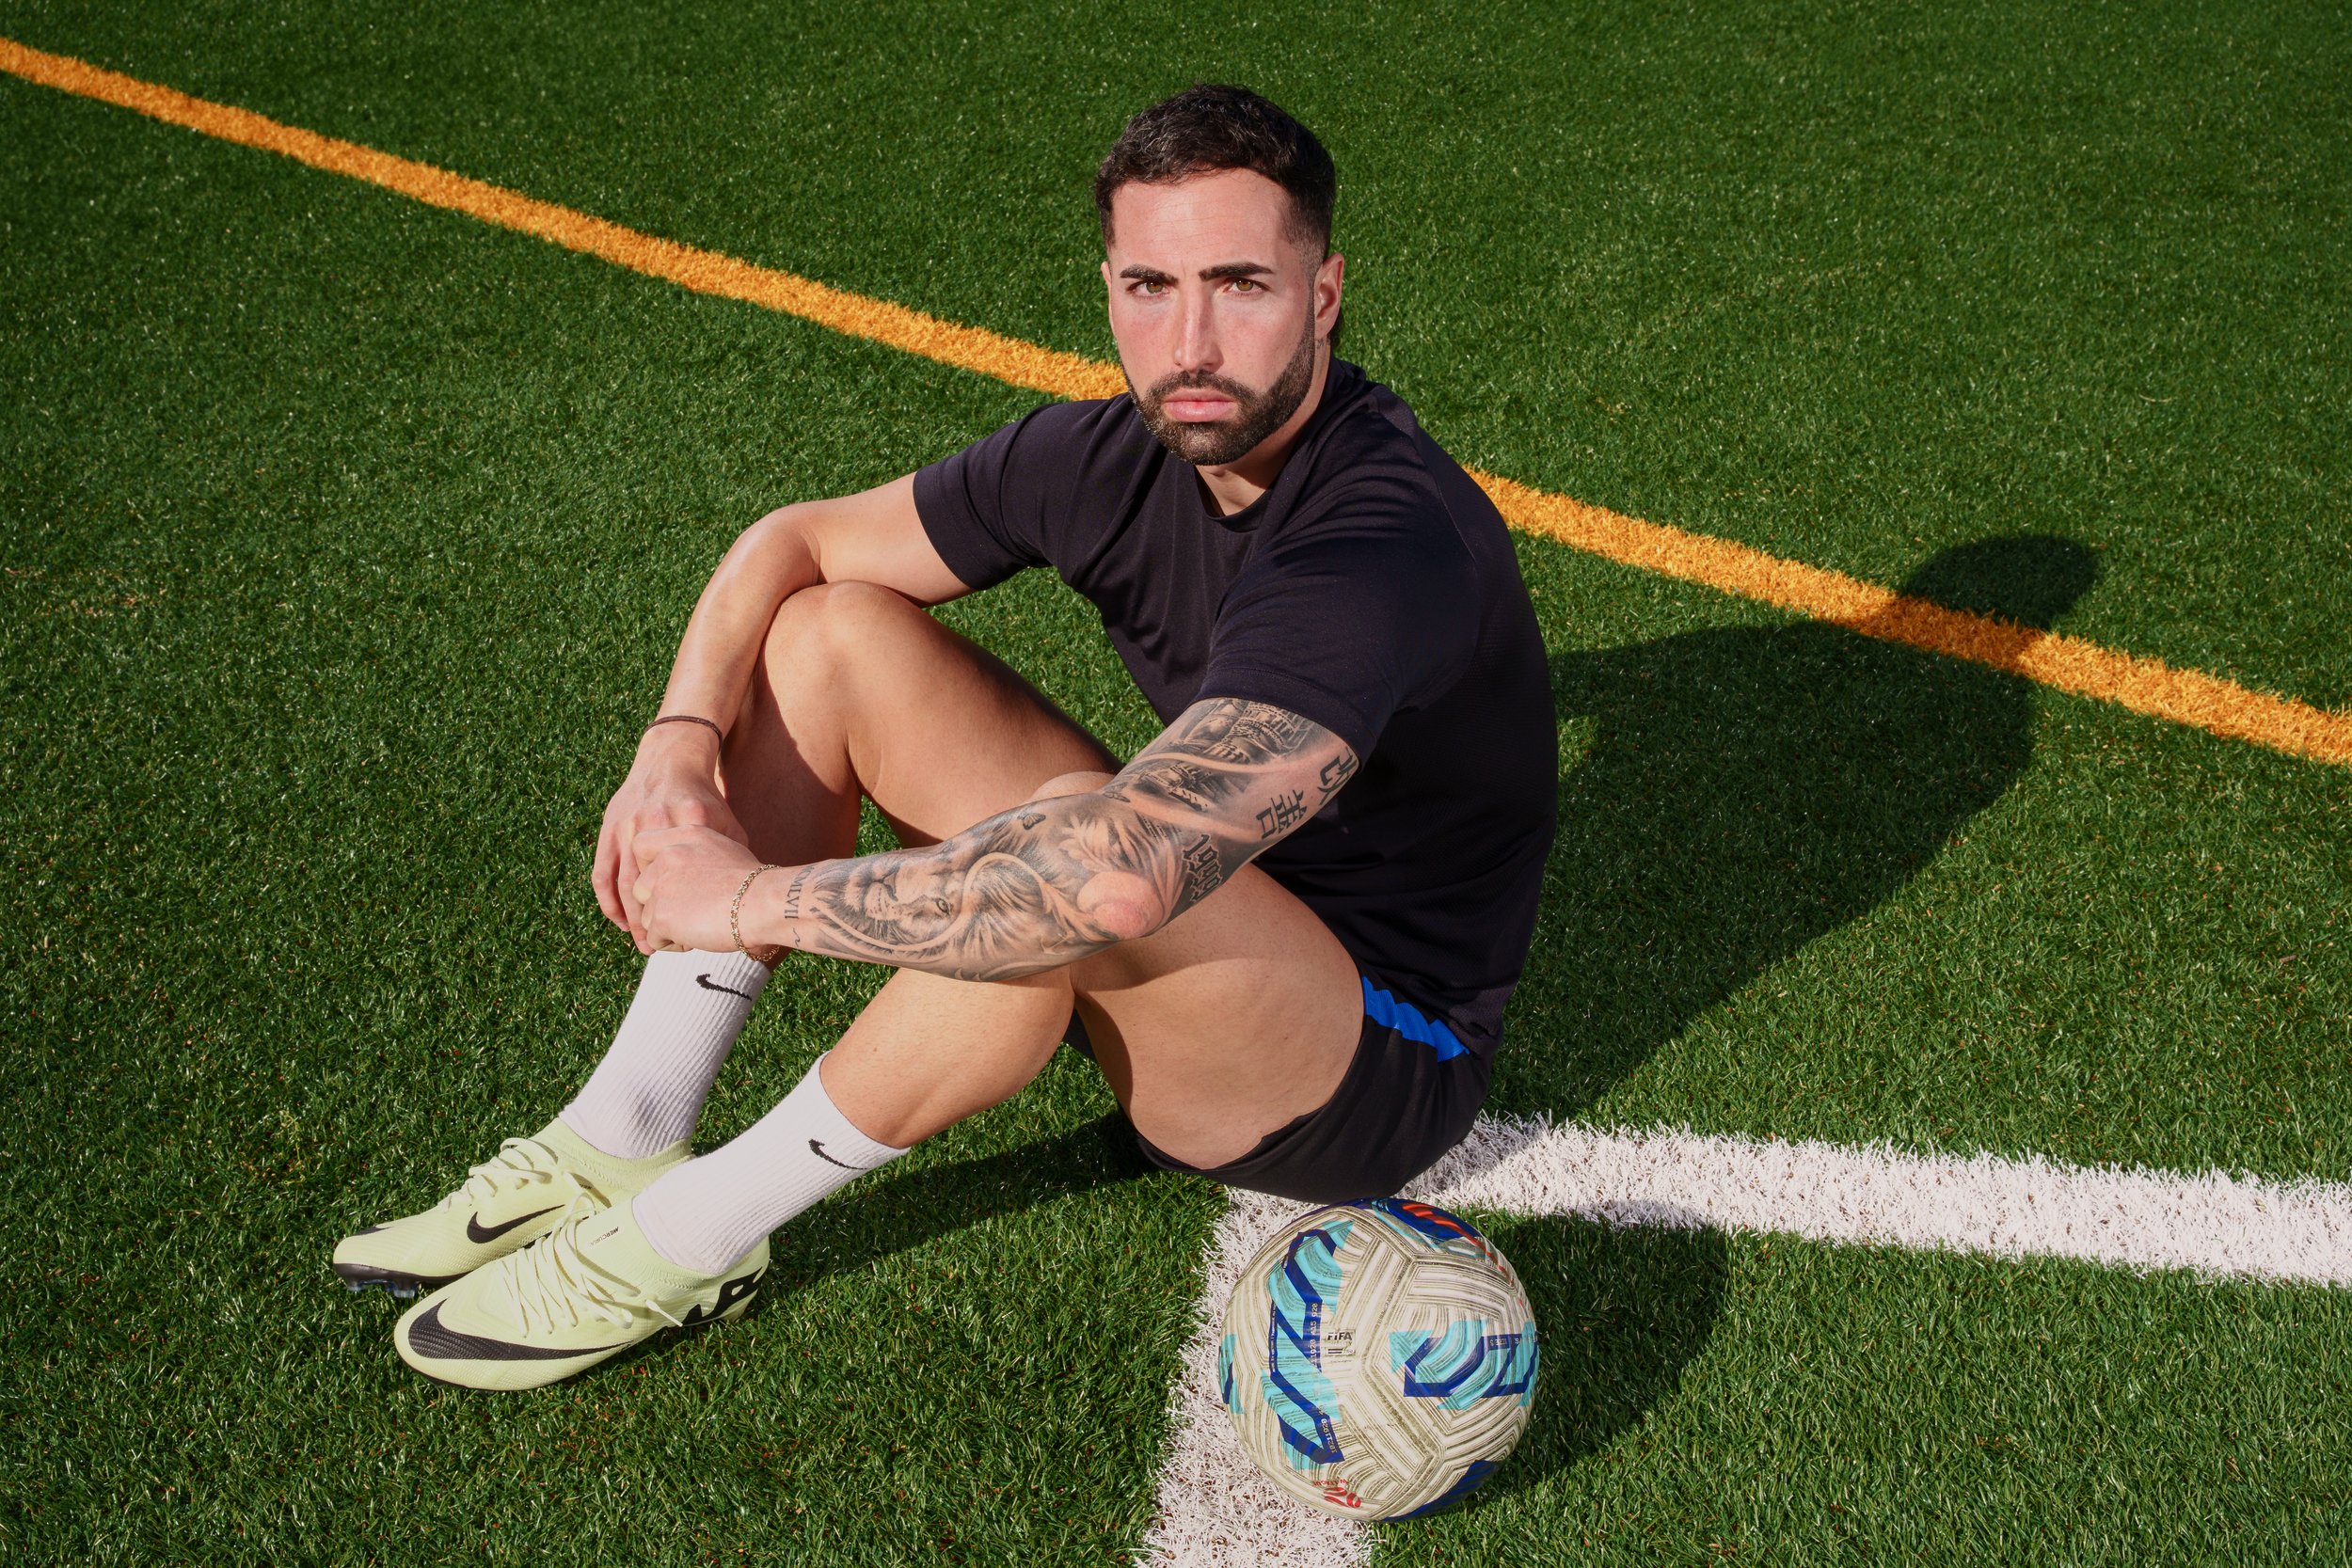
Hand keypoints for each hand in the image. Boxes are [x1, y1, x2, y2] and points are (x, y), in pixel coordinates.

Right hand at [594, 724, 751, 948]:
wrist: (669, 763)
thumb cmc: (703, 800)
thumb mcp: (725, 822)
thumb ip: (732, 852)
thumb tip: (750, 891)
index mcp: (689, 821)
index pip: (686, 877)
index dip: (686, 911)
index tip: (691, 936)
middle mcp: (654, 823)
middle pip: (648, 886)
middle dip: (651, 924)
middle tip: (658, 949)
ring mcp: (627, 827)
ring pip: (623, 884)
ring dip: (630, 919)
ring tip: (643, 943)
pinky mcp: (609, 830)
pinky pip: (602, 873)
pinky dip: (608, 902)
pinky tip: (620, 922)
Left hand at [629, 825, 771, 956]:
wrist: (765, 902)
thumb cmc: (755, 883)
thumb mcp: (724, 849)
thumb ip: (695, 854)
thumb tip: (682, 872)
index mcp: (684, 835)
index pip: (640, 846)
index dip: (647, 868)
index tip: (667, 882)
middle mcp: (668, 856)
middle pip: (640, 888)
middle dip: (661, 905)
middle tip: (694, 911)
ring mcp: (662, 886)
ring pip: (647, 917)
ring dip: (669, 927)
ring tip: (702, 924)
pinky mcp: (662, 916)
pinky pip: (655, 938)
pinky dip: (675, 944)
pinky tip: (700, 936)